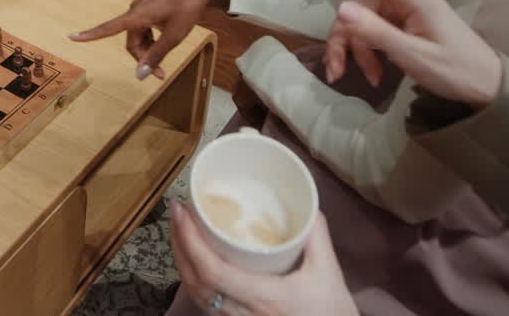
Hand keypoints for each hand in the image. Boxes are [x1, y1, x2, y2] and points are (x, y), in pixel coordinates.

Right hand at [69, 0, 229, 79]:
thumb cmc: (186, 10)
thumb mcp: (173, 37)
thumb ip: (156, 56)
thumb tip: (139, 75)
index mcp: (137, 16)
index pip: (108, 28)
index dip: (90, 35)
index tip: (72, 37)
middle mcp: (135, 11)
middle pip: (131, 42)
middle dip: (142, 58)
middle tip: (160, 74)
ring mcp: (142, 9)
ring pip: (138, 37)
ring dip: (148, 51)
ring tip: (164, 62)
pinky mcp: (149, 9)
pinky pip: (144, 29)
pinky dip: (151, 40)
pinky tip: (164, 42)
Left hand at [169, 200, 356, 315]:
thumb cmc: (331, 312)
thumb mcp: (328, 272)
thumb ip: (316, 236)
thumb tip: (307, 204)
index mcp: (265, 298)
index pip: (213, 272)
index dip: (189, 241)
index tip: (182, 212)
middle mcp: (243, 314)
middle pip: (194, 280)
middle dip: (179, 243)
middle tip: (177, 212)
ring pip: (195, 293)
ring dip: (181, 259)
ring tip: (180, 229)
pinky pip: (203, 302)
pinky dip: (191, 277)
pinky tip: (193, 258)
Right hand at [295, 0, 502, 107]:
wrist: (488, 86)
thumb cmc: (457, 69)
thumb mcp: (413, 55)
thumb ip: (376, 32)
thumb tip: (340, 10)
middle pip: (354, 6)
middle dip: (343, 39)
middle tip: (336, 73)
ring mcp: (402, 9)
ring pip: (359, 22)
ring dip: (356, 51)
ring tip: (364, 80)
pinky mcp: (403, 23)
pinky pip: (372, 31)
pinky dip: (368, 53)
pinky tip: (376, 76)